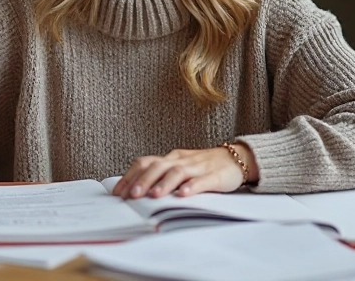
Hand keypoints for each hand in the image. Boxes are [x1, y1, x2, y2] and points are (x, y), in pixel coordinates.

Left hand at [111, 144, 255, 198]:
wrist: (236, 158)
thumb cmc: (203, 167)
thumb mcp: (180, 169)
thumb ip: (161, 177)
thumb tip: (134, 192)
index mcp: (171, 158)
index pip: (146, 162)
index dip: (130, 176)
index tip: (117, 192)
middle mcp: (181, 160)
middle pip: (158, 166)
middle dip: (143, 180)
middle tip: (132, 195)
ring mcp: (198, 167)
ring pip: (178, 171)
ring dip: (164, 183)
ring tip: (154, 195)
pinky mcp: (215, 176)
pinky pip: (202, 180)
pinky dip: (192, 187)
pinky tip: (184, 194)